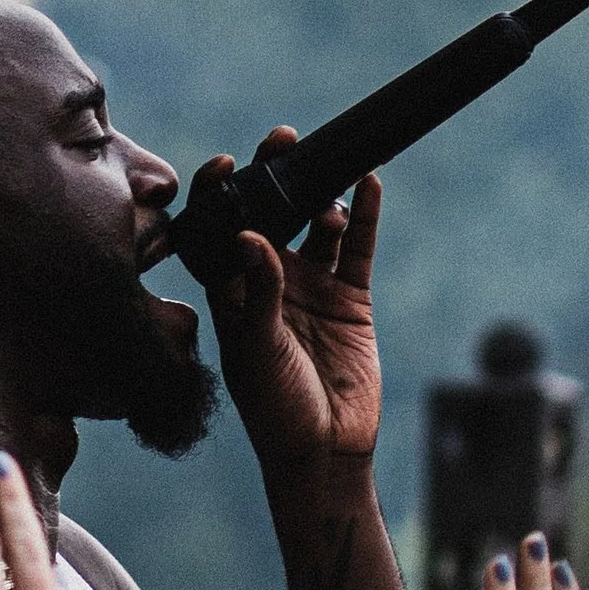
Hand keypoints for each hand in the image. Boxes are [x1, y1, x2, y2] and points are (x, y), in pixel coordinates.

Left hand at [198, 141, 383, 471]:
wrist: (325, 448)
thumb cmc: (274, 409)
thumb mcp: (256, 350)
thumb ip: (258, 291)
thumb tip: (249, 234)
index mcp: (231, 294)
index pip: (219, 233)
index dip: (219, 196)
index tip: (226, 164)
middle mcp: (268, 283)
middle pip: (270, 216)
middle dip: (275, 178)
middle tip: (283, 141)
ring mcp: (311, 287)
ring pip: (316, 225)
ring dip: (320, 197)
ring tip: (328, 178)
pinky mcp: (350, 298)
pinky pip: (357, 247)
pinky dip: (364, 216)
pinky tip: (369, 184)